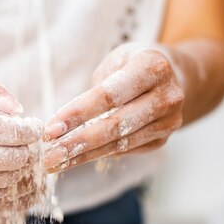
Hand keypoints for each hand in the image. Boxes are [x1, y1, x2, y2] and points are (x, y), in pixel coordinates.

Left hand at [43, 44, 184, 171]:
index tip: (50, 130)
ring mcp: (169, 121)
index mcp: (153, 66)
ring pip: (119, 144)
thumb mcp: (114, 62)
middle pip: (115, 125)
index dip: (77, 114)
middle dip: (77, 142)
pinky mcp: (162, 139)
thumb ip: (93, 90)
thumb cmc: (132, 66)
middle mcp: (167, 95)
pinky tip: (74, 160)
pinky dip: (97, 156)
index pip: (108, 96)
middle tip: (49, 155)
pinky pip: (125, 150)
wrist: (174, 76)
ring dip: (83, 156)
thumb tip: (61, 126)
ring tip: (56, 162)